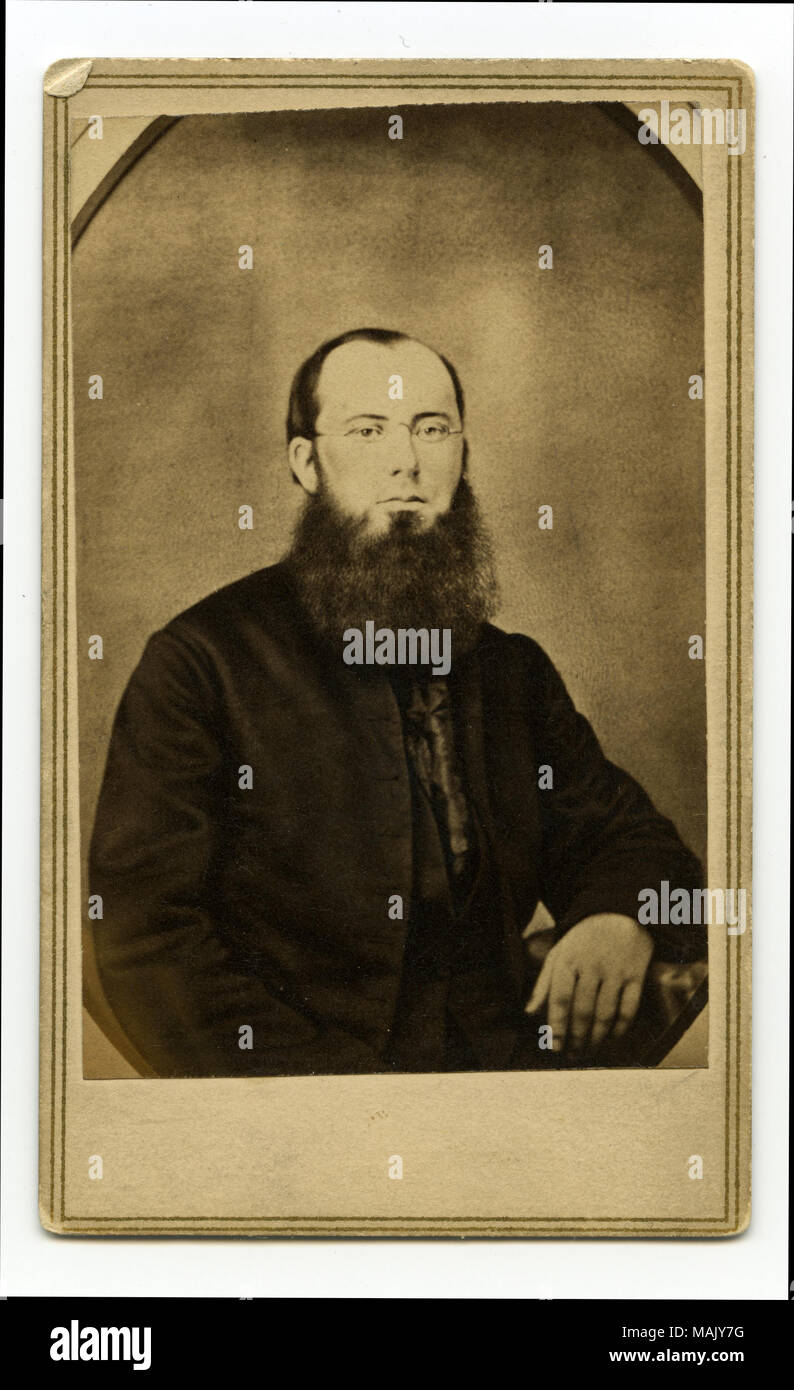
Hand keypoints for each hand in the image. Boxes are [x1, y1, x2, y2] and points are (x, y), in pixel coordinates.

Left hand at [525, 914, 653, 1055]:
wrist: (620, 914)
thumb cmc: (583, 940)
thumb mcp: (558, 953)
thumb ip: (543, 984)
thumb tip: (529, 1013)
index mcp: (568, 959)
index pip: (560, 999)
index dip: (557, 1027)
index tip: (554, 1047)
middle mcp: (591, 966)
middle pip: (582, 1011)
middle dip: (576, 1038)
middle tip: (572, 1055)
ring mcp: (615, 971)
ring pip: (605, 1014)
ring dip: (596, 1039)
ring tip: (589, 1051)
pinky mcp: (636, 975)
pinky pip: (628, 1009)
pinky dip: (620, 1029)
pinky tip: (611, 1039)